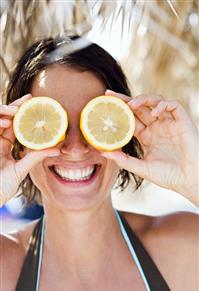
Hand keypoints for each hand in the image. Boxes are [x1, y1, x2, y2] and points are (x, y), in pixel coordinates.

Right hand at [0, 94, 59, 205]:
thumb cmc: (2, 188)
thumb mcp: (21, 170)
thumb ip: (35, 157)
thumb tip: (57, 149)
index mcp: (5, 146)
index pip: (15, 125)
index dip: (23, 113)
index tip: (34, 102)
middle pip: (5, 118)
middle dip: (15, 107)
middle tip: (28, 100)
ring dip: (5, 112)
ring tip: (17, 111)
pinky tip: (7, 123)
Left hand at [102, 90, 198, 205]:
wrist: (189, 181)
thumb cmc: (167, 176)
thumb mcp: (141, 168)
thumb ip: (124, 160)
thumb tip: (103, 152)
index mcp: (146, 136)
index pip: (130, 118)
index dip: (119, 111)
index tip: (104, 104)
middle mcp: (156, 127)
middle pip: (139, 107)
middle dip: (125, 99)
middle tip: (110, 95)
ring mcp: (169, 123)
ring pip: (155, 101)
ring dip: (143, 100)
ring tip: (131, 105)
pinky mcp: (182, 122)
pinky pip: (172, 105)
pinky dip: (162, 105)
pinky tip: (154, 114)